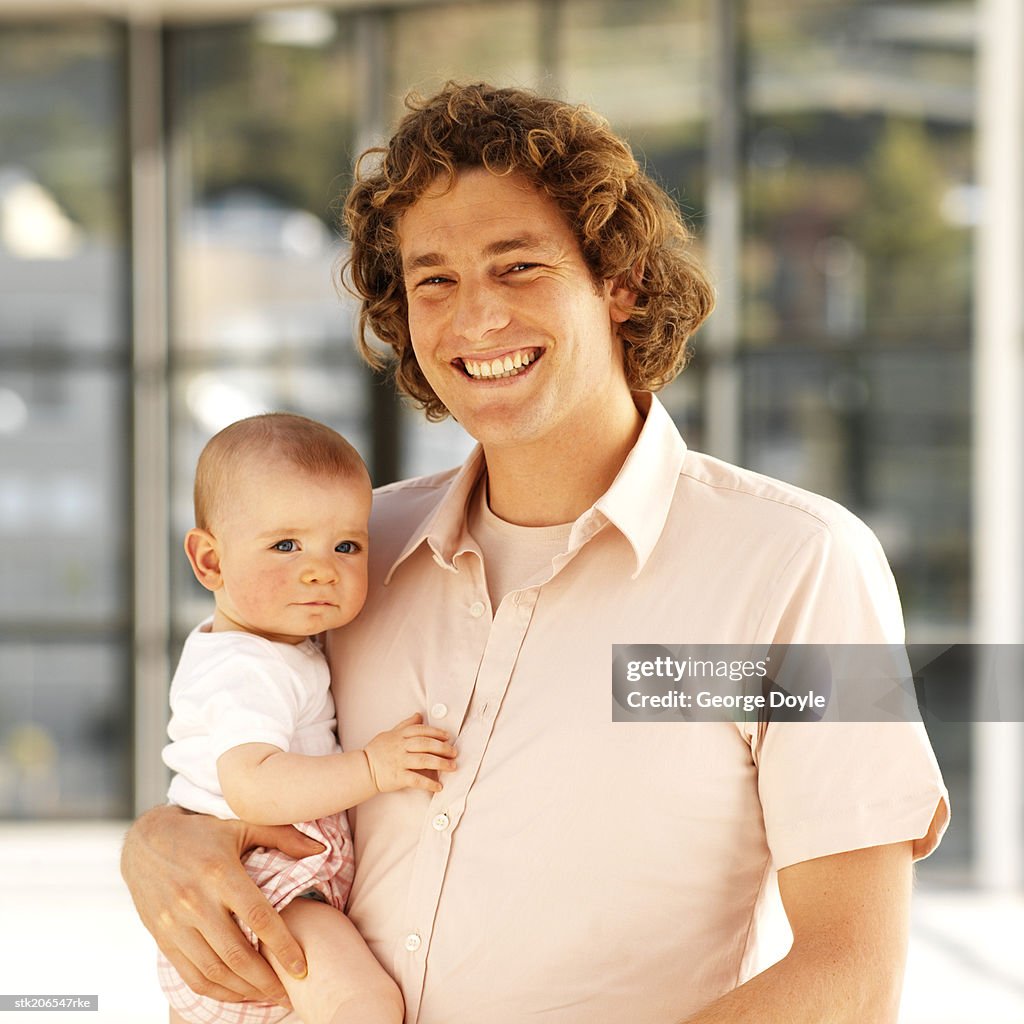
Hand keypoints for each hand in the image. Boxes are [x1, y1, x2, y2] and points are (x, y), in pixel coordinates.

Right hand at [120, 805, 323, 1002]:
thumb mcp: (242, 825)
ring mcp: (174, 924)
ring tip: (268, 996)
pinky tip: (238, 993)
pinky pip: (191, 976)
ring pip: (213, 971)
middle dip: (266, 980)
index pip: (258, 917)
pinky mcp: (162, 938)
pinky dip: (217, 990)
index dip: (282, 946)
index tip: (302, 968)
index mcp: (220, 872)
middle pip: (236, 954)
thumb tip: (321, 850)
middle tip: (290, 993)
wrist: (147, 841)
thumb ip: (283, 837)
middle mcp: (195, 901)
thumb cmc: (204, 832)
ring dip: (244, 990)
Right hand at [363, 713, 456, 793]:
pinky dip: (429, 783)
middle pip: (425, 744)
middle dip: (442, 748)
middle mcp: (401, 747)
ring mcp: (399, 762)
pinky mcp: (398, 777)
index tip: (448, 737)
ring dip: (440, 764)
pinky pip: (416, 780)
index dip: (436, 732)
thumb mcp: (390, 733)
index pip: (421, 731)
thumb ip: (406, 725)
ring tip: (452, 766)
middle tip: (454, 752)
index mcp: (400, 735)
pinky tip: (439, 786)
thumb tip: (419, 715)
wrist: (363, 769)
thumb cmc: (378, 750)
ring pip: (423, 761)